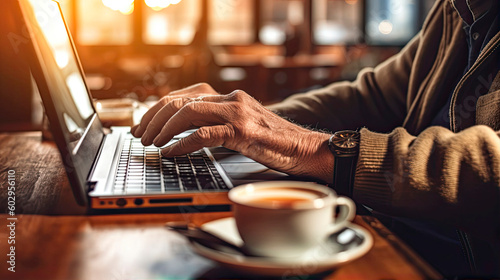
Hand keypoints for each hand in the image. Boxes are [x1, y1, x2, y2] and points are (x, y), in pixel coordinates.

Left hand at [131, 84, 333, 182]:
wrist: (305, 149)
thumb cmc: (274, 142)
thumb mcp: (242, 127)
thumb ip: (218, 124)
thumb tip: (184, 135)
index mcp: (228, 98)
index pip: (184, 95)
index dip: (159, 109)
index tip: (145, 125)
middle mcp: (230, 99)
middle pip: (179, 100)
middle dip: (154, 118)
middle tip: (140, 135)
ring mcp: (237, 113)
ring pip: (187, 112)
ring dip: (163, 129)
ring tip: (152, 143)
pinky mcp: (243, 131)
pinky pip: (203, 134)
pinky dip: (181, 144)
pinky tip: (170, 152)